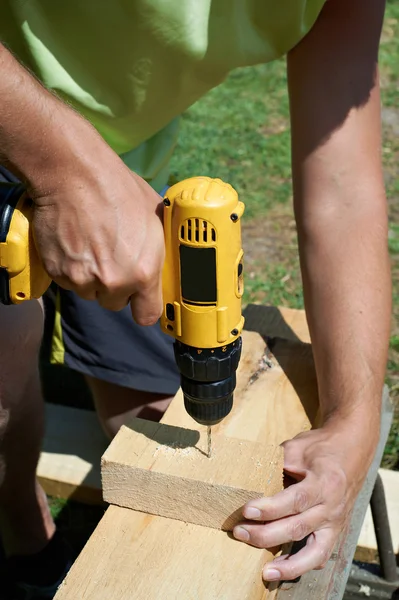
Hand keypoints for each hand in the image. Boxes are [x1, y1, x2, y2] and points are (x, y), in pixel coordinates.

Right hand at [30, 118, 164, 323]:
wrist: (75, 174)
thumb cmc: (117, 188)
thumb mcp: (155, 217)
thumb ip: (158, 247)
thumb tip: (166, 256)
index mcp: (144, 272)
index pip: (147, 315)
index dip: (143, 306)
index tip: (140, 300)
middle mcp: (114, 282)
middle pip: (116, 303)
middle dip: (115, 287)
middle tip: (113, 259)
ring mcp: (83, 279)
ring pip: (90, 292)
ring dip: (92, 278)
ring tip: (93, 246)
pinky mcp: (59, 272)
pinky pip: (69, 282)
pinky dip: (71, 268)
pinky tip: (76, 243)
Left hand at [233, 420, 377, 581]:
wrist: (351, 450)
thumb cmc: (320, 447)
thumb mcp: (298, 446)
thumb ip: (277, 462)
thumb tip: (252, 478)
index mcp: (325, 482)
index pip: (295, 500)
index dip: (270, 508)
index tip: (246, 511)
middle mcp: (332, 506)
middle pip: (298, 527)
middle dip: (266, 534)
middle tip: (239, 532)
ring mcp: (335, 523)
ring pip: (314, 552)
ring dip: (287, 564)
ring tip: (265, 571)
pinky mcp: (335, 532)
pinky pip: (320, 556)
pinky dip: (302, 566)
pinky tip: (281, 570)